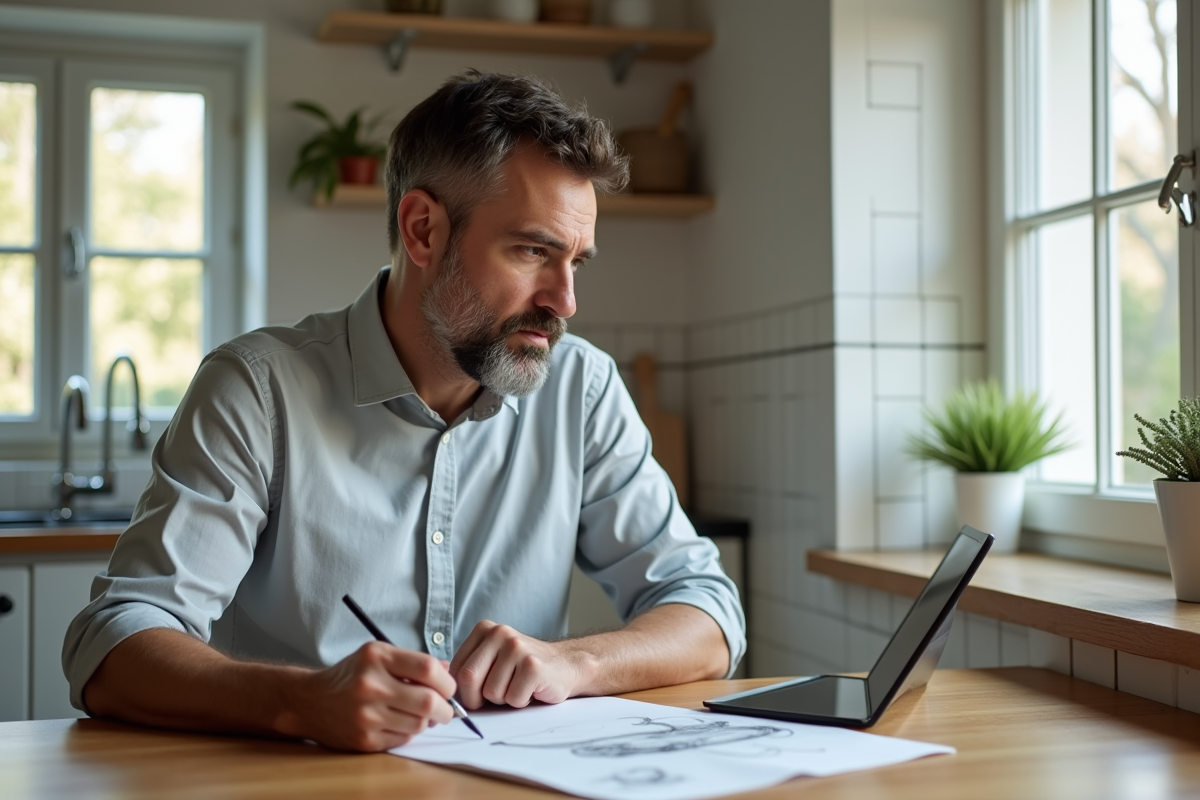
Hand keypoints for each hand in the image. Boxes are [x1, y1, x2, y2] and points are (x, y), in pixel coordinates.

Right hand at [280, 641, 456, 751]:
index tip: (448, 687)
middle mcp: (370, 685)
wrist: (310, 701)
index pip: (427, 668)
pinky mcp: (364, 740)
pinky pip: (403, 739)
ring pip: (419, 724)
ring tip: (417, 713)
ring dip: (426, 721)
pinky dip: (408, 732)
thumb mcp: (378, 655)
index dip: (446, 681)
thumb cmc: (351, 676)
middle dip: (445, 708)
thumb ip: (413, 661)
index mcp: (376, 657)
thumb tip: (449, 671)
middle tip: (445, 708)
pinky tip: (398, 722)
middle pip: (428, 701)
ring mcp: (366, 715)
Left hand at [450, 620, 593, 709]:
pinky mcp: (533, 665)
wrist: (565, 666)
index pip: (455, 669)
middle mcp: (500, 633)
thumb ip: (469, 670)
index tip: (479, 694)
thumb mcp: (492, 661)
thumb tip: (443, 696)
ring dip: (504, 700)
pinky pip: (513, 698)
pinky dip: (521, 702)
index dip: (464, 691)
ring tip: (519, 686)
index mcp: (484, 630)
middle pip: (468, 679)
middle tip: (498, 696)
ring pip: (491, 692)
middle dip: (479, 699)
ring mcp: (517, 647)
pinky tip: (532, 689)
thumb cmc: (522, 670)